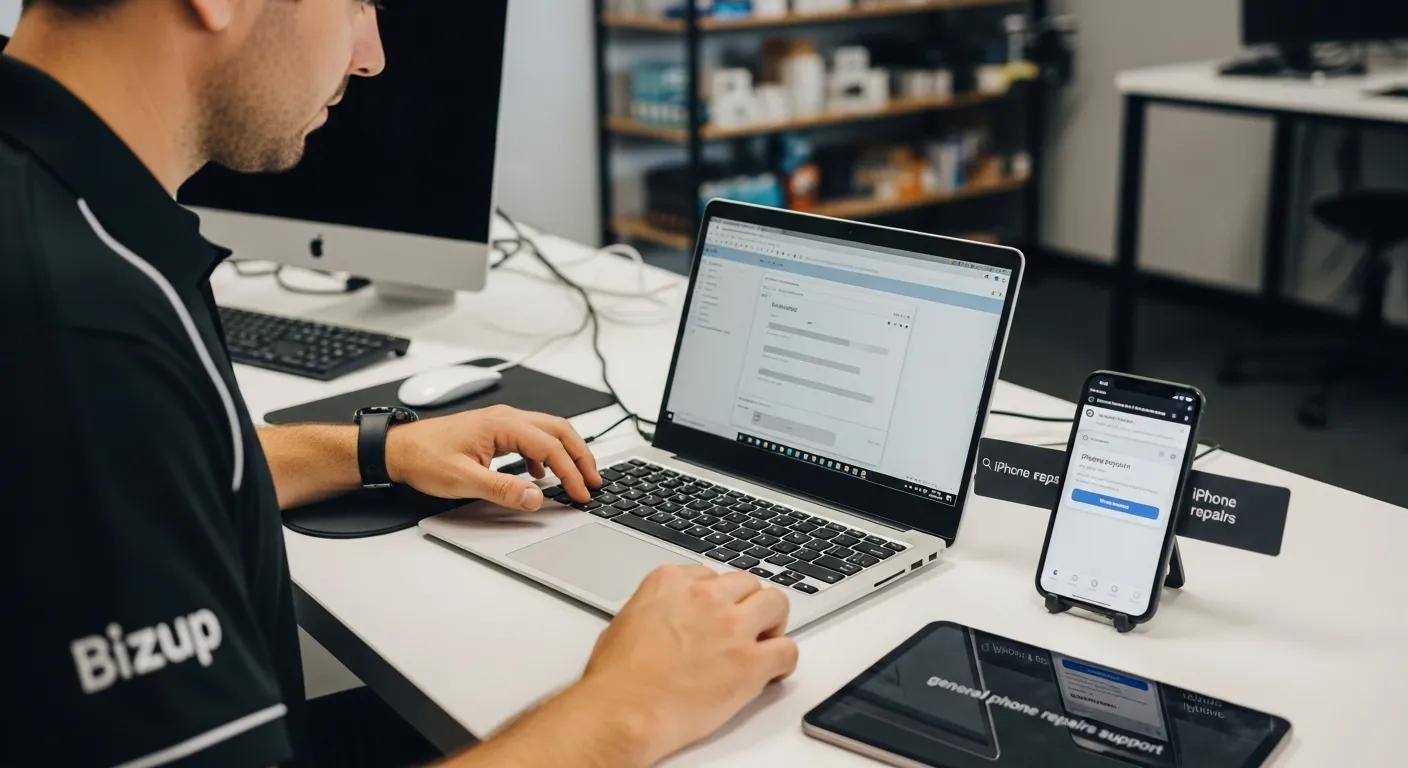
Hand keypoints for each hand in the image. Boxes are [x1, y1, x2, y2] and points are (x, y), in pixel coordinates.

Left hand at [384, 405, 601, 508]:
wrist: (398, 449)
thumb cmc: (424, 458)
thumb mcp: (464, 480)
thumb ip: (503, 489)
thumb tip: (535, 498)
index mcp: (503, 425)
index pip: (551, 447)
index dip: (572, 472)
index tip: (582, 494)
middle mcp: (507, 418)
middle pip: (559, 430)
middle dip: (582, 456)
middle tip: (595, 481)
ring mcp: (502, 422)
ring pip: (548, 431)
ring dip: (567, 453)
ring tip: (578, 477)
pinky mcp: (496, 431)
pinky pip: (533, 437)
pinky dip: (547, 454)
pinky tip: (541, 475)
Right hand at [573, 565, 798, 764]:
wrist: (623, 711)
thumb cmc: (617, 677)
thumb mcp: (627, 621)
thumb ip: (657, 608)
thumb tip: (669, 619)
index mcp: (672, 582)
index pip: (712, 575)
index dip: (718, 598)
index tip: (717, 613)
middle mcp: (706, 597)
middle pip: (748, 584)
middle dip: (748, 604)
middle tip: (744, 627)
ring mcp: (731, 627)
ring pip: (776, 604)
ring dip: (773, 623)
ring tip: (764, 643)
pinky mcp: (750, 662)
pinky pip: (788, 650)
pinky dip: (784, 660)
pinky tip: (772, 672)